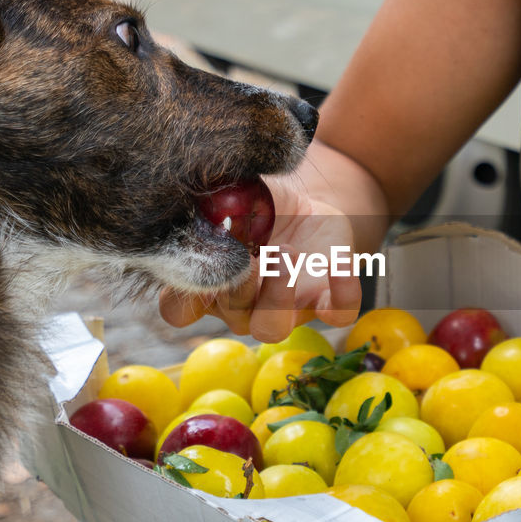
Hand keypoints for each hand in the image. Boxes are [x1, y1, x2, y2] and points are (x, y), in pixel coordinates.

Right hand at [160, 177, 364, 341]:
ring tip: (284, 256)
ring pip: (272, 329)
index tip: (195, 260)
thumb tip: (195, 194)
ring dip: (276, 299)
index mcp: (210, 286)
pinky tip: (336, 262)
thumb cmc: (258, 205)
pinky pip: (338, 313)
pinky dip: (341, 293)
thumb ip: (212, 198)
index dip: (181, 298)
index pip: (179, 311)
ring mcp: (286, 309)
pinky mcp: (326, 300)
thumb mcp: (234, 193)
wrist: (307, 210)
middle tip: (249, 255)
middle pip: (231, 317)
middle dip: (237, 288)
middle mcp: (243, 306)